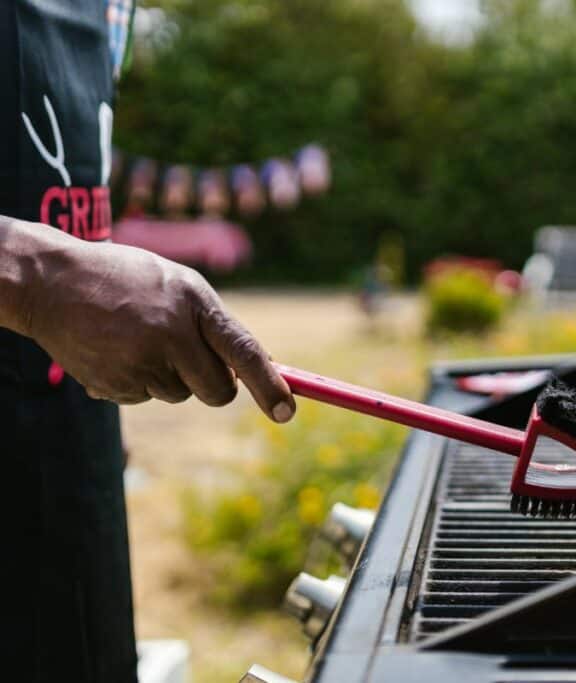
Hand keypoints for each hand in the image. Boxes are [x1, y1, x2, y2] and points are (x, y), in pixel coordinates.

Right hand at [11, 223, 294, 421]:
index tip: (287, 413)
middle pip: (217, 391)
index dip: (269, 385)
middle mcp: (170, 335)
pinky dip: (138, 380)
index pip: (243, 351)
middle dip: (214, 385)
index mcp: (194, 303)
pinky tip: (116, 349)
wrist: (51, 281)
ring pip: (180, 393)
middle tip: (189, 357)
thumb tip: (260, 367)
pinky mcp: (113, 384)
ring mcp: (139, 363)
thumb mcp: (179, 285)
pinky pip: (145, 397)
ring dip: (169, 376)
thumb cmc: (129, 280)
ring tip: (138, 337)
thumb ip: (215, 324)